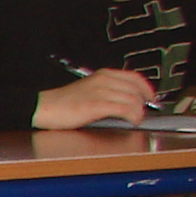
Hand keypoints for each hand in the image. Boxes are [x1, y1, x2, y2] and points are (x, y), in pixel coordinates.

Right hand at [34, 69, 152, 128]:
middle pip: (137, 89)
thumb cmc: (63, 103)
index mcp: (103, 75)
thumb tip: (124, 100)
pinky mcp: (98, 105)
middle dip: (145, 102)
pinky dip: (134, 116)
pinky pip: (126, 109)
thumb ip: (106, 90)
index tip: (150, 98)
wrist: (45, 107)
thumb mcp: (88, 89)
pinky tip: (132, 121)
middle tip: (144, 112)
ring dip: (140, 111)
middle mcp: (104, 80)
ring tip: (136, 119)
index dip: (147, 89)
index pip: (135, 77)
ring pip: (134, 99)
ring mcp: (102, 92)